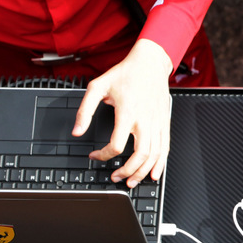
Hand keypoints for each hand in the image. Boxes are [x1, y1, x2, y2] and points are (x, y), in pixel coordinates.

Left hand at [74, 39, 173, 186]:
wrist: (150, 62)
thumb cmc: (125, 73)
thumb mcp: (97, 86)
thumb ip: (85, 110)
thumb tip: (77, 131)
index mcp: (127, 112)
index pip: (116, 145)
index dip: (103, 156)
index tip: (94, 155)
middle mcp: (144, 119)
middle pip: (139, 155)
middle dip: (127, 172)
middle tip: (116, 177)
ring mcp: (157, 121)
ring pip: (154, 154)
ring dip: (143, 172)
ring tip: (132, 181)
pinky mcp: (164, 121)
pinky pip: (165, 147)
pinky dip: (160, 163)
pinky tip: (154, 173)